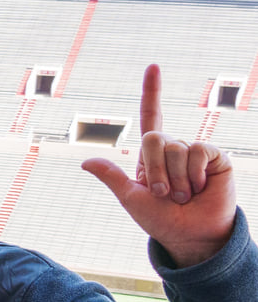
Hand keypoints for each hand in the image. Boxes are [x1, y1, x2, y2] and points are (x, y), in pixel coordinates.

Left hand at [83, 63, 237, 267]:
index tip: (154, 67)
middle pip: (155, 138)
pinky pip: (198, 151)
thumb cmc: (161, 219)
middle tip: (164, 194)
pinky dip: (193, 173)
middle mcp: (173, 148)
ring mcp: (194, 151)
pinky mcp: (215, 157)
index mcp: (151, 155)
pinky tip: (199, 186)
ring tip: (183, 195)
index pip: (152, 116)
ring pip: (176, 147)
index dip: (153, 91)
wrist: (190, 234)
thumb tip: (85, 161)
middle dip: (154, 170)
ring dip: (175, 178)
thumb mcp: (131, 198)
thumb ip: (112, 177)